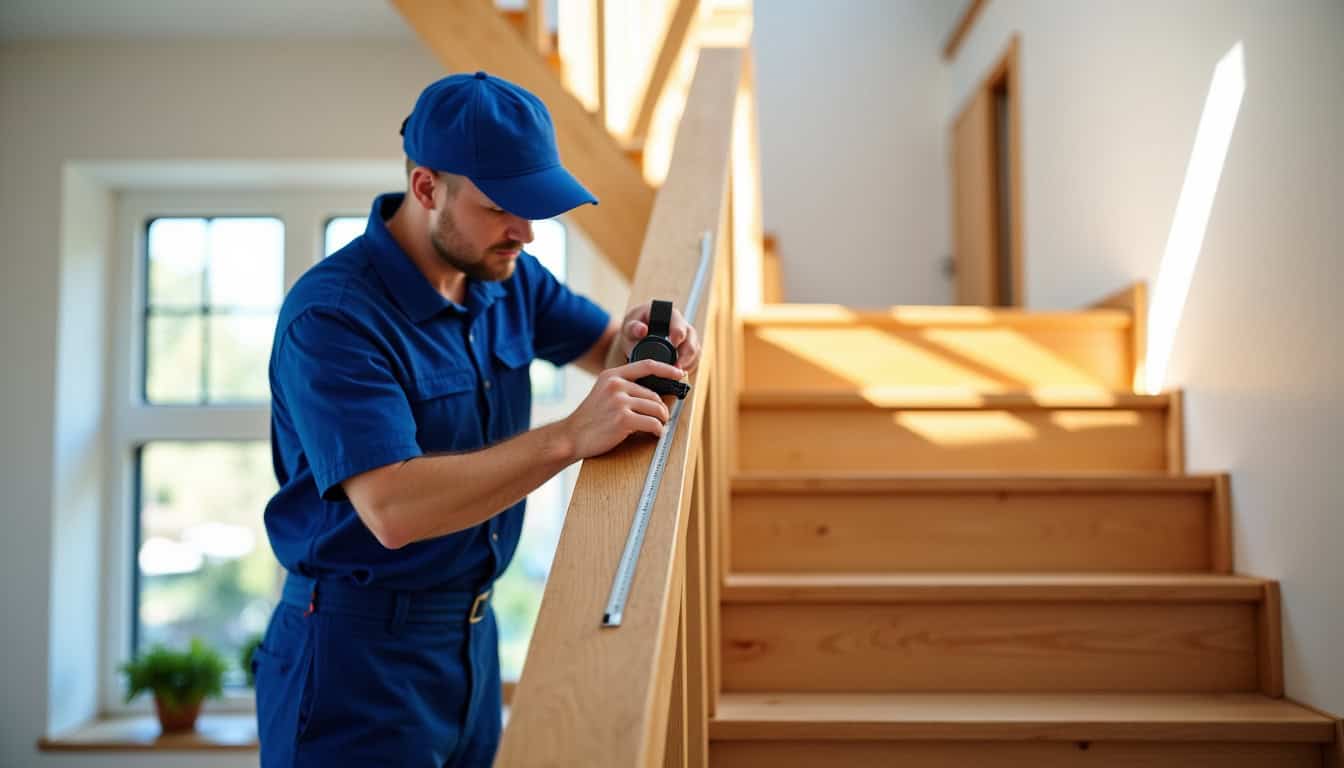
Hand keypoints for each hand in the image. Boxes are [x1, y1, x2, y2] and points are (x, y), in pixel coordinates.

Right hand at [561, 359, 684, 458]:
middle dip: (661, 408)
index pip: (646, 365)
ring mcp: (619, 402)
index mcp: (612, 375)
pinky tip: (654, 433)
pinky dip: (657, 430)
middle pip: (654, 394)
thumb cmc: (590, 418)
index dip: (667, 369)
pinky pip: (652, 423)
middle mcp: (616, 385)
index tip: (679, 373)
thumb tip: (653, 393)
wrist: (571, 436)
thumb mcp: (603, 392)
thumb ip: (623, 387)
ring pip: (656, 408)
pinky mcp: (623, 420)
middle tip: (661, 417)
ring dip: (661, 420)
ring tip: (657, 426)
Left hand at [618, 302, 700, 372]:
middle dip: (684, 358)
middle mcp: (684, 326)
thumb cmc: (634, 328)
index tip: (671, 349)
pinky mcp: (689, 350)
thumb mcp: (630, 326)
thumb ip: (633, 327)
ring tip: (674, 373)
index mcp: (670, 316)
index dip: (677, 340)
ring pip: (695, 353)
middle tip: (673, 368)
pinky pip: (694, 360)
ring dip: (686, 365)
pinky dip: (688, 368)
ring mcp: (688, 338)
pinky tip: (677, 374)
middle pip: (691, 343)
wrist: (637, 336)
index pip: (679, 329)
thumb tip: (642, 330)